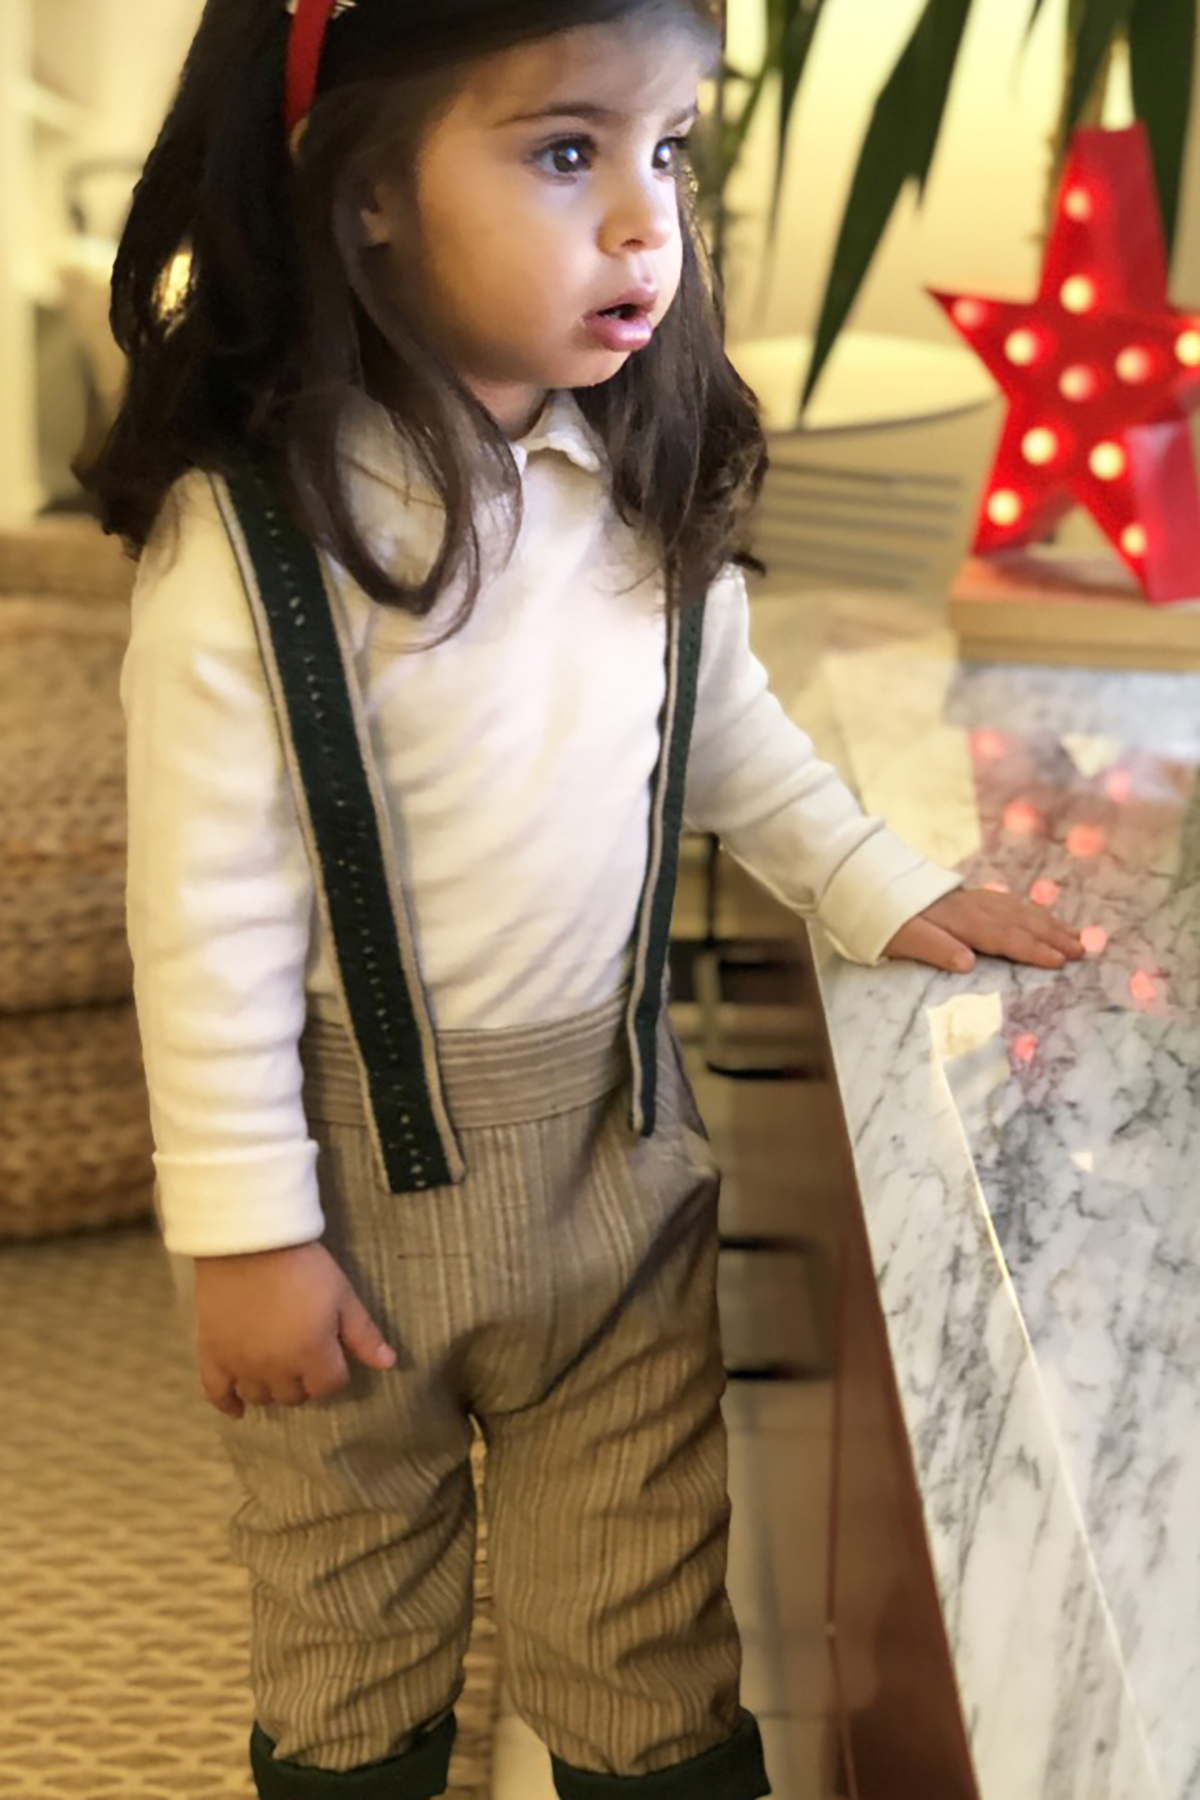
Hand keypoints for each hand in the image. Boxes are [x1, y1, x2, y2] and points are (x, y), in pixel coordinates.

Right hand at [193, 1240, 396, 1419]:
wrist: (249, 1242)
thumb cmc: (303, 1266)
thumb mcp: (343, 1295)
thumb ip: (364, 1334)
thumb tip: (389, 1364)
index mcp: (312, 1354)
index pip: (329, 1386)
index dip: (335, 1373)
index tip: (332, 1355)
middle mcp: (276, 1368)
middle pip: (295, 1396)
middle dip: (304, 1382)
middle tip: (303, 1358)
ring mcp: (241, 1364)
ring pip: (260, 1397)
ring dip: (272, 1389)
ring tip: (275, 1372)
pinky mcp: (213, 1354)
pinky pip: (216, 1393)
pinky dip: (227, 1404)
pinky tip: (236, 1409)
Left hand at [883, 887, 1085, 974]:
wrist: (870, 880)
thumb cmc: (883, 917)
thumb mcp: (899, 937)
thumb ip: (933, 948)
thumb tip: (967, 963)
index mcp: (959, 921)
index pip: (1003, 937)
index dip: (1032, 950)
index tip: (1060, 961)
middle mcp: (971, 907)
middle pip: (1019, 922)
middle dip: (1052, 936)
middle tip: (1082, 951)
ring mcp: (971, 899)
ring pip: (1017, 910)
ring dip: (1047, 923)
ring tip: (1074, 936)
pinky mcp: (967, 896)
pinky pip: (1007, 902)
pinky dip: (1028, 910)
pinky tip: (1039, 916)